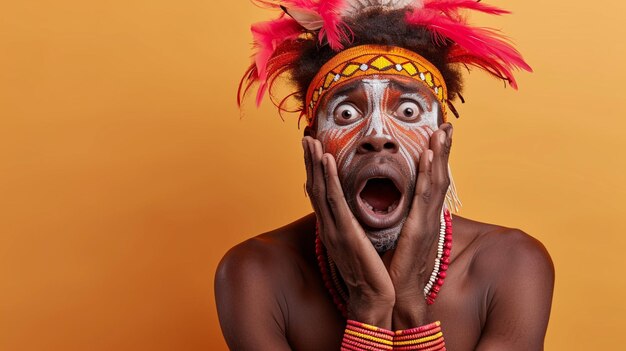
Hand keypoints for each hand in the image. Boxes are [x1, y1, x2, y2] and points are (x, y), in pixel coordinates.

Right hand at [303, 136, 394, 326]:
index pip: (319, 193)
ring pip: (320, 190)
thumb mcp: (358, 245)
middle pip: (314, 187)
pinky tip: (326, 161)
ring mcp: (334, 229)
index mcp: (332, 228)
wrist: (372, 298)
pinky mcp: (345, 233)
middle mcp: (328, 226)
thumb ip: (351, 228)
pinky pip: (335, 201)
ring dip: (315, 164)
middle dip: (309, 161)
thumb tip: (351, 215)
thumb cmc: (368, 274)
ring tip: (311, 142)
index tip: (312, 150)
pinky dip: (328, 179)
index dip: (314, 170)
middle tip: (306, 137)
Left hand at [384, 123, 452, 327]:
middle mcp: (429, 215)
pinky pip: (425, 196)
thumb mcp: (398, 235)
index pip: (433, 180)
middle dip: (444, 150)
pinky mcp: (419, 228)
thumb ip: (399, 217)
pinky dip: (429, 175)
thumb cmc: (397, 265)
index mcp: (423, 215)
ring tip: (442, 132)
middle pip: (440, 175)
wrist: (397, 291)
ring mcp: (427, 221)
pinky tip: (429, 157)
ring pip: (437, 181)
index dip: (437, 157)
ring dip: (440, 155)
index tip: (438, 134)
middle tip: (447, 125)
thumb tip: (390, 201)